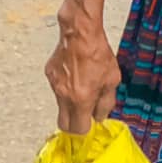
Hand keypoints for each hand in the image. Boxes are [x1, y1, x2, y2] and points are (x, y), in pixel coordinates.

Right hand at [45, 0, 120, 134]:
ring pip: (61, 105)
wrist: (80, 32)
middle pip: (63, 125)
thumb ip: (106, 102)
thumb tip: (99, 117)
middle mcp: (64, 96)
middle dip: (74, 124)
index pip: (78, 130)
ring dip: (71, 102)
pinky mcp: (49, 74)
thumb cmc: (99, 53)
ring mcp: (54, 86)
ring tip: (84, 84)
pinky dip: (66, 86)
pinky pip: (57, 88)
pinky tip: (76, 72)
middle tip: (84, 114)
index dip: (86, 129)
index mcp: (81, 100)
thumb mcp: (112, 79)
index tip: (91, 123)